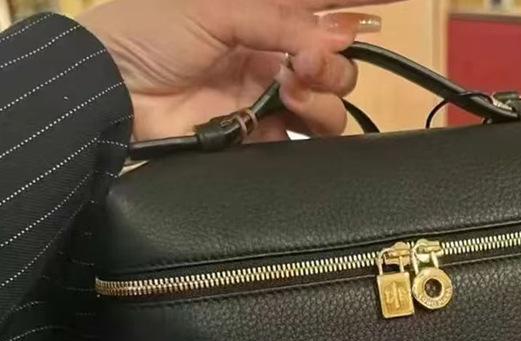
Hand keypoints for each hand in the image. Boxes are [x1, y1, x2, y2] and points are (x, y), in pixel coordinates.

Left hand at [79, 0, 391, 141]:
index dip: (358, 6)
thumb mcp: (214, 7)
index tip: (395, 3)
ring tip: (295, 84)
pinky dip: (313, 120)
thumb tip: (332, 32)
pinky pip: (309, 136)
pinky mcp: (263, 135)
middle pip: (337, 58)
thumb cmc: (151, 32)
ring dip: (326, 90)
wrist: (114, 94)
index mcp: (260, 13)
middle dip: (336, 57)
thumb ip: (277, 18)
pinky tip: (293, 107)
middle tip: (313, 57)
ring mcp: (271, 96)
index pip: (319, 7)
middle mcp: (273, 52)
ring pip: (331, 99)